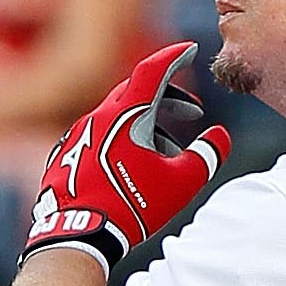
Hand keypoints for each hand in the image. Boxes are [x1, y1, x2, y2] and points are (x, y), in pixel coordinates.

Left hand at [23, 43, 228, 273]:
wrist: (77, 235)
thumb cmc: (132, 206)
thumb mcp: (181, 183)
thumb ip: (207, 155)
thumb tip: (220, 137)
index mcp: (127, 114)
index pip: (153, 69)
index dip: (174, 56)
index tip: (189, 50)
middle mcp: (98, 116)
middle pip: (136, 93)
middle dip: (168, 98)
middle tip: (192, 114)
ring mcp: (78, 133)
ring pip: (118, 118)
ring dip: (147, 127)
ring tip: (168, 154)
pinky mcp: (66, 152)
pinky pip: (99, 137)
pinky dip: (122, 142)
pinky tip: (134, 169)